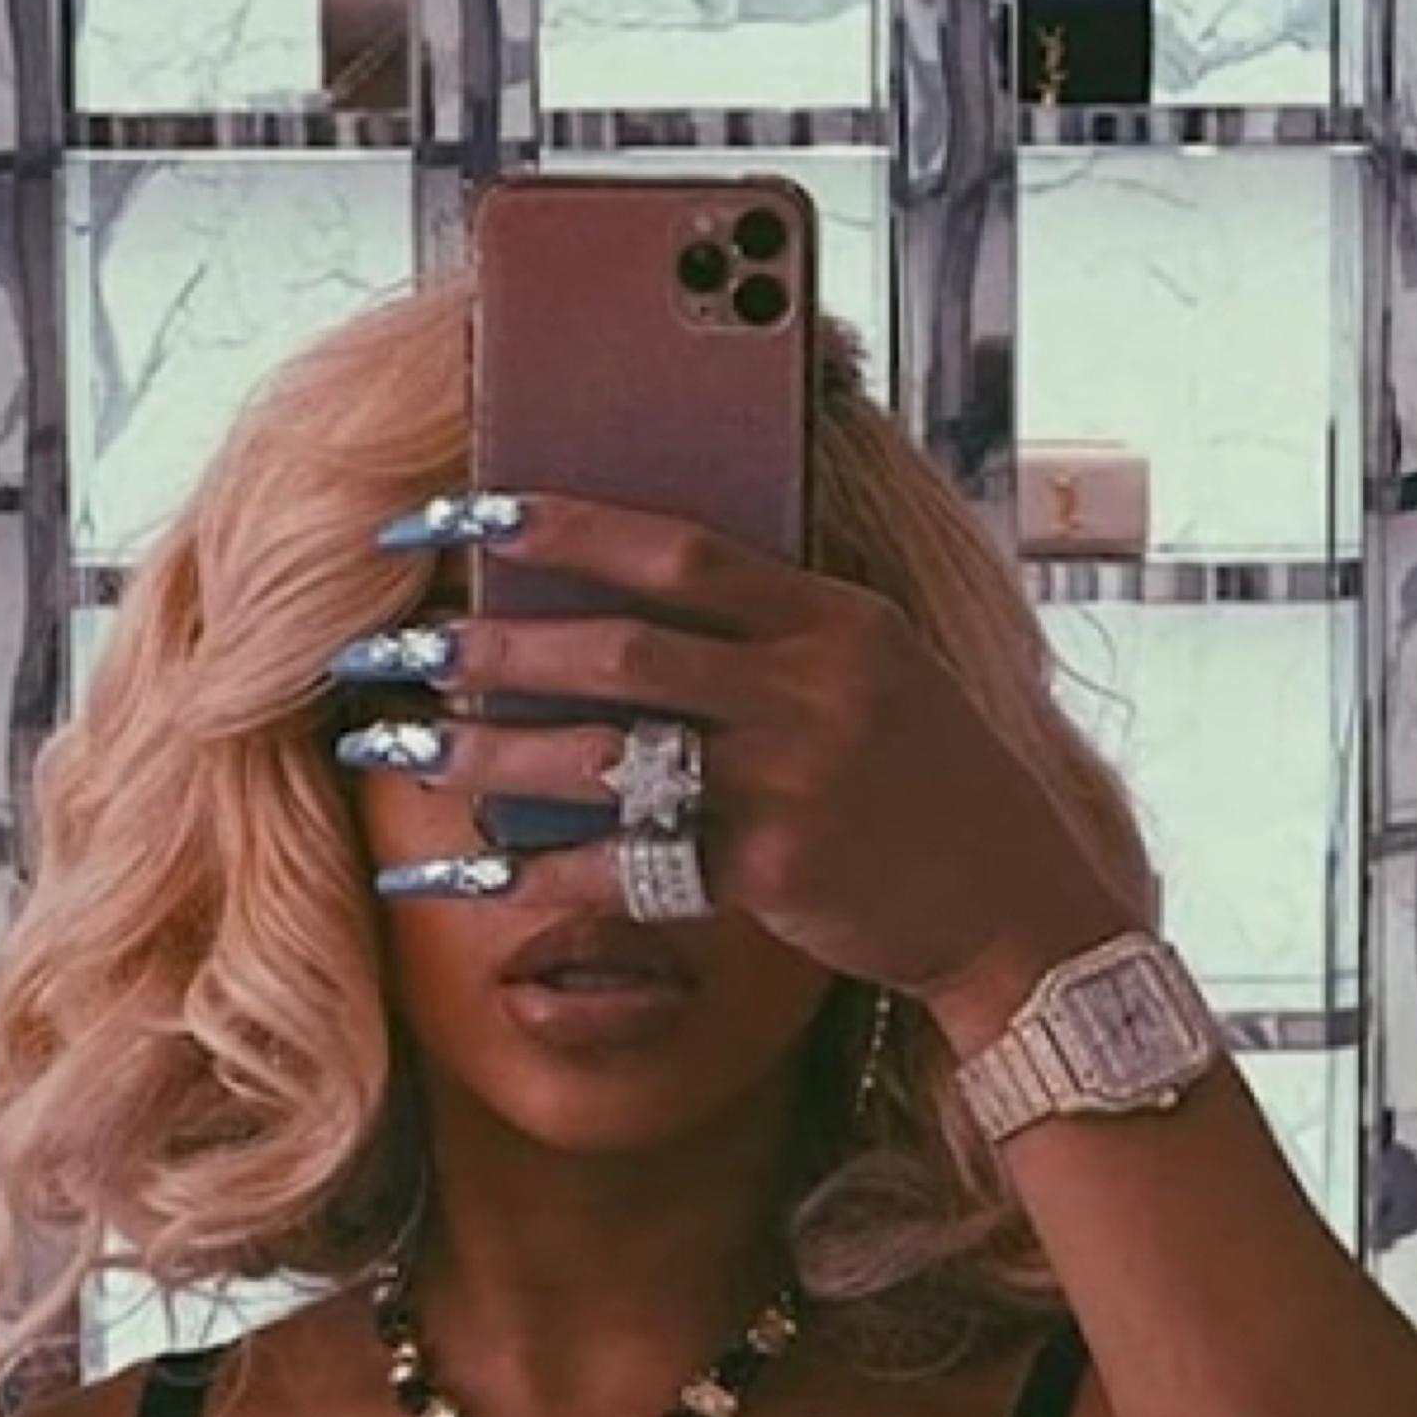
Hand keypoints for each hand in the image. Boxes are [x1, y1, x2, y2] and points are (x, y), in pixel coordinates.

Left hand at [345, 484, 1151, 1023]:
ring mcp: (793, 783)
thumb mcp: (872, 673)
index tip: (464, 513)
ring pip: (611, 758)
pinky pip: (630, 866)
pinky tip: (468, 870)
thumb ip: (769, 634)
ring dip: (494, 754)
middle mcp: (812, 689)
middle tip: (404, 649)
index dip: (563, 529)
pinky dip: (540, 869)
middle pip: (624, 651)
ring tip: (405, 747)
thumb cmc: (924, 785)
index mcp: (832, 618)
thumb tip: (616, 608)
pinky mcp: (775, 872)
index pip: (679, 549)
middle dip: (498, 647)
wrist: (1012, 903)